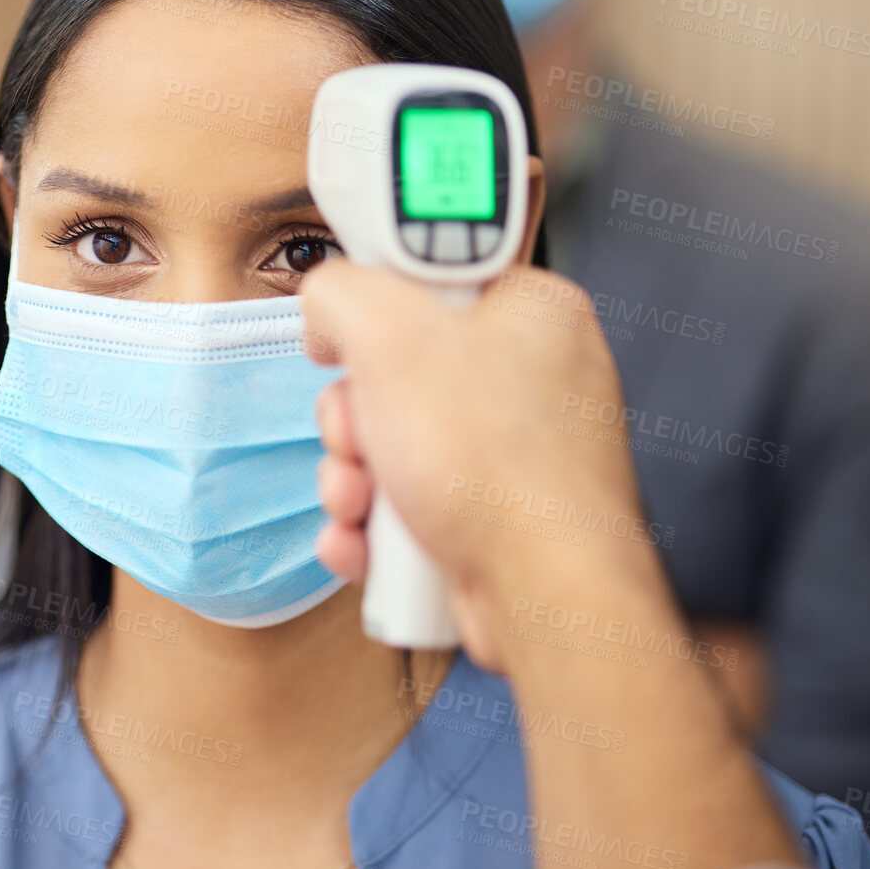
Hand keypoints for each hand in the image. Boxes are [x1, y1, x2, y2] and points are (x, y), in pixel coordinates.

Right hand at [301, 260, 655, 670]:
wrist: (542, 591)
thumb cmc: (496, 467)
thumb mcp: (387, 333)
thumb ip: (341, 292)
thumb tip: (327, 311)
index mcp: (533, 310)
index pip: (430, 278)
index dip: (374, 312)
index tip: (351, 340)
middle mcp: (535, 378)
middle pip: (396, 372)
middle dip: (353, 420)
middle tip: (358, 436)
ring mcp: (517, 453)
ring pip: (395, 446)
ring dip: (353, 479)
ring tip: (361, 502)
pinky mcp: (497, 517)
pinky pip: (412, 505)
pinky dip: (376, 528)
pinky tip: (366, 543)